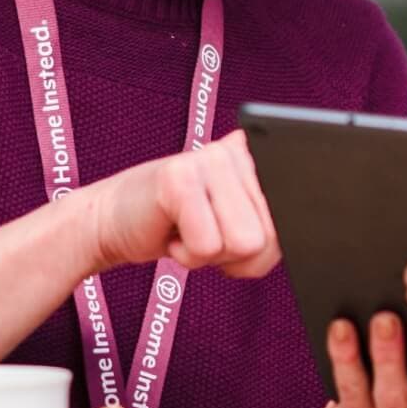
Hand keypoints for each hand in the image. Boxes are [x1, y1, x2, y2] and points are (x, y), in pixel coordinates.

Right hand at [83, 130, 279, 279]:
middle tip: (205, 234)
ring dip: (210, 255)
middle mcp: (237, 151)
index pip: (295, 218)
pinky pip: (207, 247)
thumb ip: (269, 230)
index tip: (234, 238)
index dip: (265, 247)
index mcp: (257, 159)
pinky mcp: (179, 178)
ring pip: (244, 243)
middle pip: (270, 238)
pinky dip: (187, 255)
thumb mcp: (234, 227)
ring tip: (189, 230)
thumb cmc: (177, 226)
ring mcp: (207, 159)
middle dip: (236, 256)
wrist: (111, 220)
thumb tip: (286, 238)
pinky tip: (171, 230)